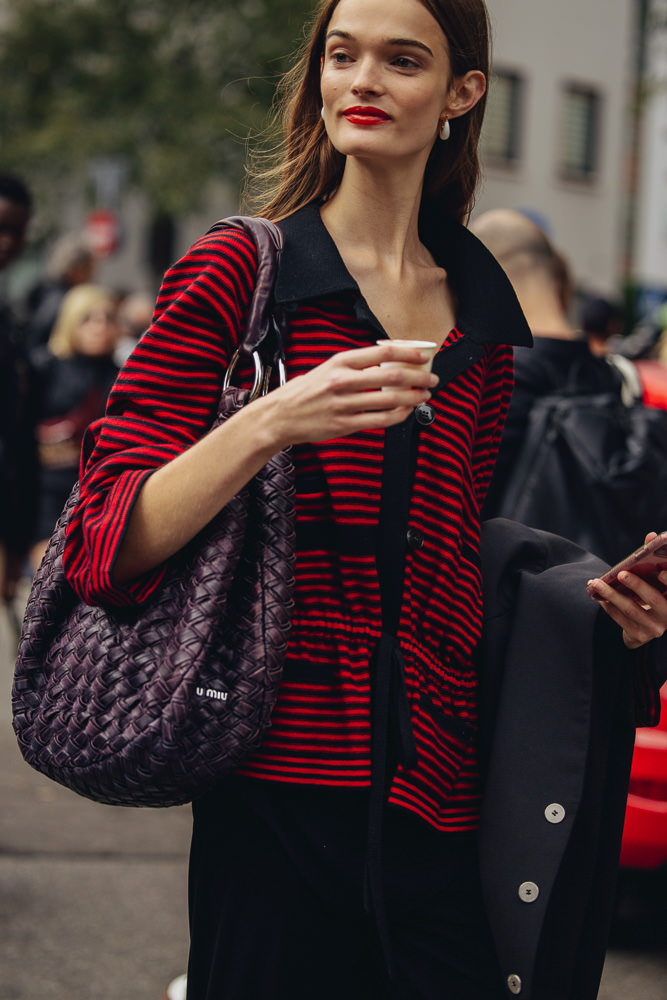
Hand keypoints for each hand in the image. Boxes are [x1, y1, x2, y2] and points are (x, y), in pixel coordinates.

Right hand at [259, 342, 438, 447]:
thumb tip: (388, 363)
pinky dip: (398, 416)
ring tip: (424, 396)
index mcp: (340, 362)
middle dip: (418, 377)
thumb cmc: (305, 392)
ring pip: (389, 400)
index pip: (383, 352)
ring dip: (413, 397)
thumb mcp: (327, 369)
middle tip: (431, 378)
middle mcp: (342, 381)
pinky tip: (406, 412)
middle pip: (392, 376)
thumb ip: (355, 366)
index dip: (408, 353)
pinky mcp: (344, 425)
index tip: (423, 356)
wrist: (280, 416)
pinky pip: (379, 420)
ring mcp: (344, 404)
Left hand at [587, 533, 666, 648]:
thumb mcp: (653, 579)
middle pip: (654, 599)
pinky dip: (608, 606)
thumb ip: (652, 559)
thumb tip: (650, 536)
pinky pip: (620, 619)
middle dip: (637, 585)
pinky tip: (597, 596)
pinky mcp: (639, 635)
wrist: (643, 627)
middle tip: (621, 574)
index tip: (659, 572)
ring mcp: (655, 628)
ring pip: (632, 609)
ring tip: (596, 583)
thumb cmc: (650, 594)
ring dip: (612, 594)